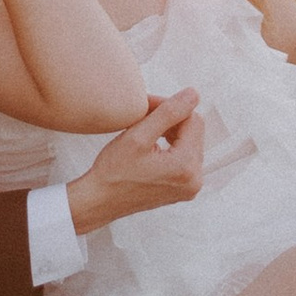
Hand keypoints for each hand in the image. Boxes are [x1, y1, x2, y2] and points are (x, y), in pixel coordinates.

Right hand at [68, 89, 203, 231]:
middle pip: (193, 132)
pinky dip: (170, 146)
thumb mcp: (138, 136)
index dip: (171, 106)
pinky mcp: (182, 189)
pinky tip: (151, 145)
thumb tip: (194, 94)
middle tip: (144, 115)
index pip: (192, 120)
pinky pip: (184, 158)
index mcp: (186, 167)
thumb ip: (168, 113)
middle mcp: (194, 180)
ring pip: (189, 143)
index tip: (148, 105)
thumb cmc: (113, 171)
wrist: (100, 201)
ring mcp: (190, 187)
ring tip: (145, 129)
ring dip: (170, 131)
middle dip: (171, 119)